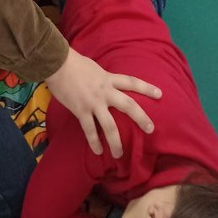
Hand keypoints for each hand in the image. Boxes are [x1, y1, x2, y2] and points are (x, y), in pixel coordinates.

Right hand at [44, 47, 160, 158]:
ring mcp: (94, 102)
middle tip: (151, 129)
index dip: (146, 88)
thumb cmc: (73, 63)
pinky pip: (90, 130)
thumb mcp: (94, 68)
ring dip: (116, 141)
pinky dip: (94, 142)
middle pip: (128, 106)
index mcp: (108, 78)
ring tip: (120, 154)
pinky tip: (98, 151)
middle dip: (141, 118)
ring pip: (109, 125)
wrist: (57, 63)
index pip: (131, 82)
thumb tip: (105, 84)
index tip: (160, 94)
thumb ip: (102, 78)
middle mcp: (105, 91)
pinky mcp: (81, 110)